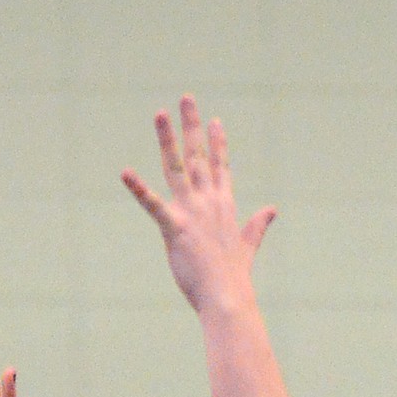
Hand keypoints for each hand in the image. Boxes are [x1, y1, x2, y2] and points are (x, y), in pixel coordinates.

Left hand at [121, 95, 274, 315]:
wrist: (227, 298)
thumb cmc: (234, 277)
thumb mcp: (247, 245)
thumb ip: (257, 225)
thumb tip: (272, 210)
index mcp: (224, 205)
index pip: (220, 166)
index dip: (217, 142)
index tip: (214, 119)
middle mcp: (209, 202)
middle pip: (198, 156)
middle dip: (191, 126)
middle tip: (186, 98)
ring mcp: (192, 212)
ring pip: (177, 167)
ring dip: (167, 139)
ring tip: (160, 114)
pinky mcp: (175, 228)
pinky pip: (153, 204)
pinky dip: (138, 188)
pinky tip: (124, 172)